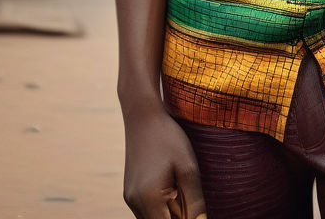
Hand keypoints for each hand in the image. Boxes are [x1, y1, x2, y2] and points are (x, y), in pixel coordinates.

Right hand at [122, 104, 205, 218]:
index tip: (195, 205)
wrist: (143, 116)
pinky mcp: (130, 192)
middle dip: (179, 216)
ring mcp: (130, 198)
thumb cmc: (169, 139)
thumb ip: (195, 201)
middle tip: (187, 192)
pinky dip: (162, 205)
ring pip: (154, 218)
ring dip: (171, 212)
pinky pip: (148, 209)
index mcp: (149, 199)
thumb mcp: (188, 168)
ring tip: (180, 186)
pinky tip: (171, 183)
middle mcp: (135, 203)